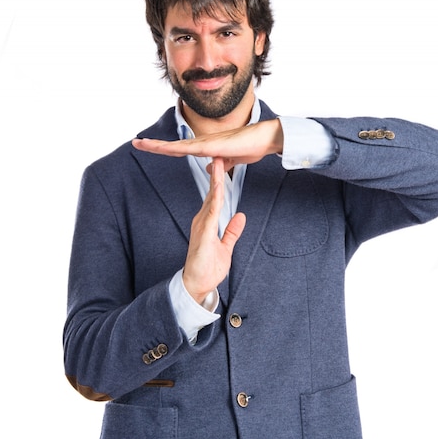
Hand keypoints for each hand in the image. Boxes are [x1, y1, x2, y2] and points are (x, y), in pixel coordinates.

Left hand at [132, 119, 283, 172]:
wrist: (263, 139)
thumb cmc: (250, 147)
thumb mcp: (231, 160)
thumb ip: (220, 164)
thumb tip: (210, 169)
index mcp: (205, 148)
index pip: (179, 150)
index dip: (164, 149)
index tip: (150, 147)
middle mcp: (202, 143)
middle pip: (172, 146)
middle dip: (154, 144)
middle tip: (135, 142)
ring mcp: (205, 144)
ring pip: (176, 146)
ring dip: (158, 145)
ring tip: (140, 143)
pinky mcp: (212, 146)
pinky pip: (190, 148)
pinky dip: (175, 148)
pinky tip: (164, 149)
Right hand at [182, 157, 245, 303]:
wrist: (196, 284)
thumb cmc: (208, 268)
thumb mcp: (226, 247)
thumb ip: (232, 231)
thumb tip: (241, 216)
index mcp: (207, 221)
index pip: (215, 196)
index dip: (220, 180)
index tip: (223, 164)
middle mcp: (202, 220)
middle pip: (212, 192)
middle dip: (216, 173)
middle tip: (218, 153)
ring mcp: (201, 225)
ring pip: (211, 199)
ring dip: (215, 181)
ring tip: (217, 164)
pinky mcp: (203, 234)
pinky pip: (210, 213)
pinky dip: (215, 199)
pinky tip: (219, 189)